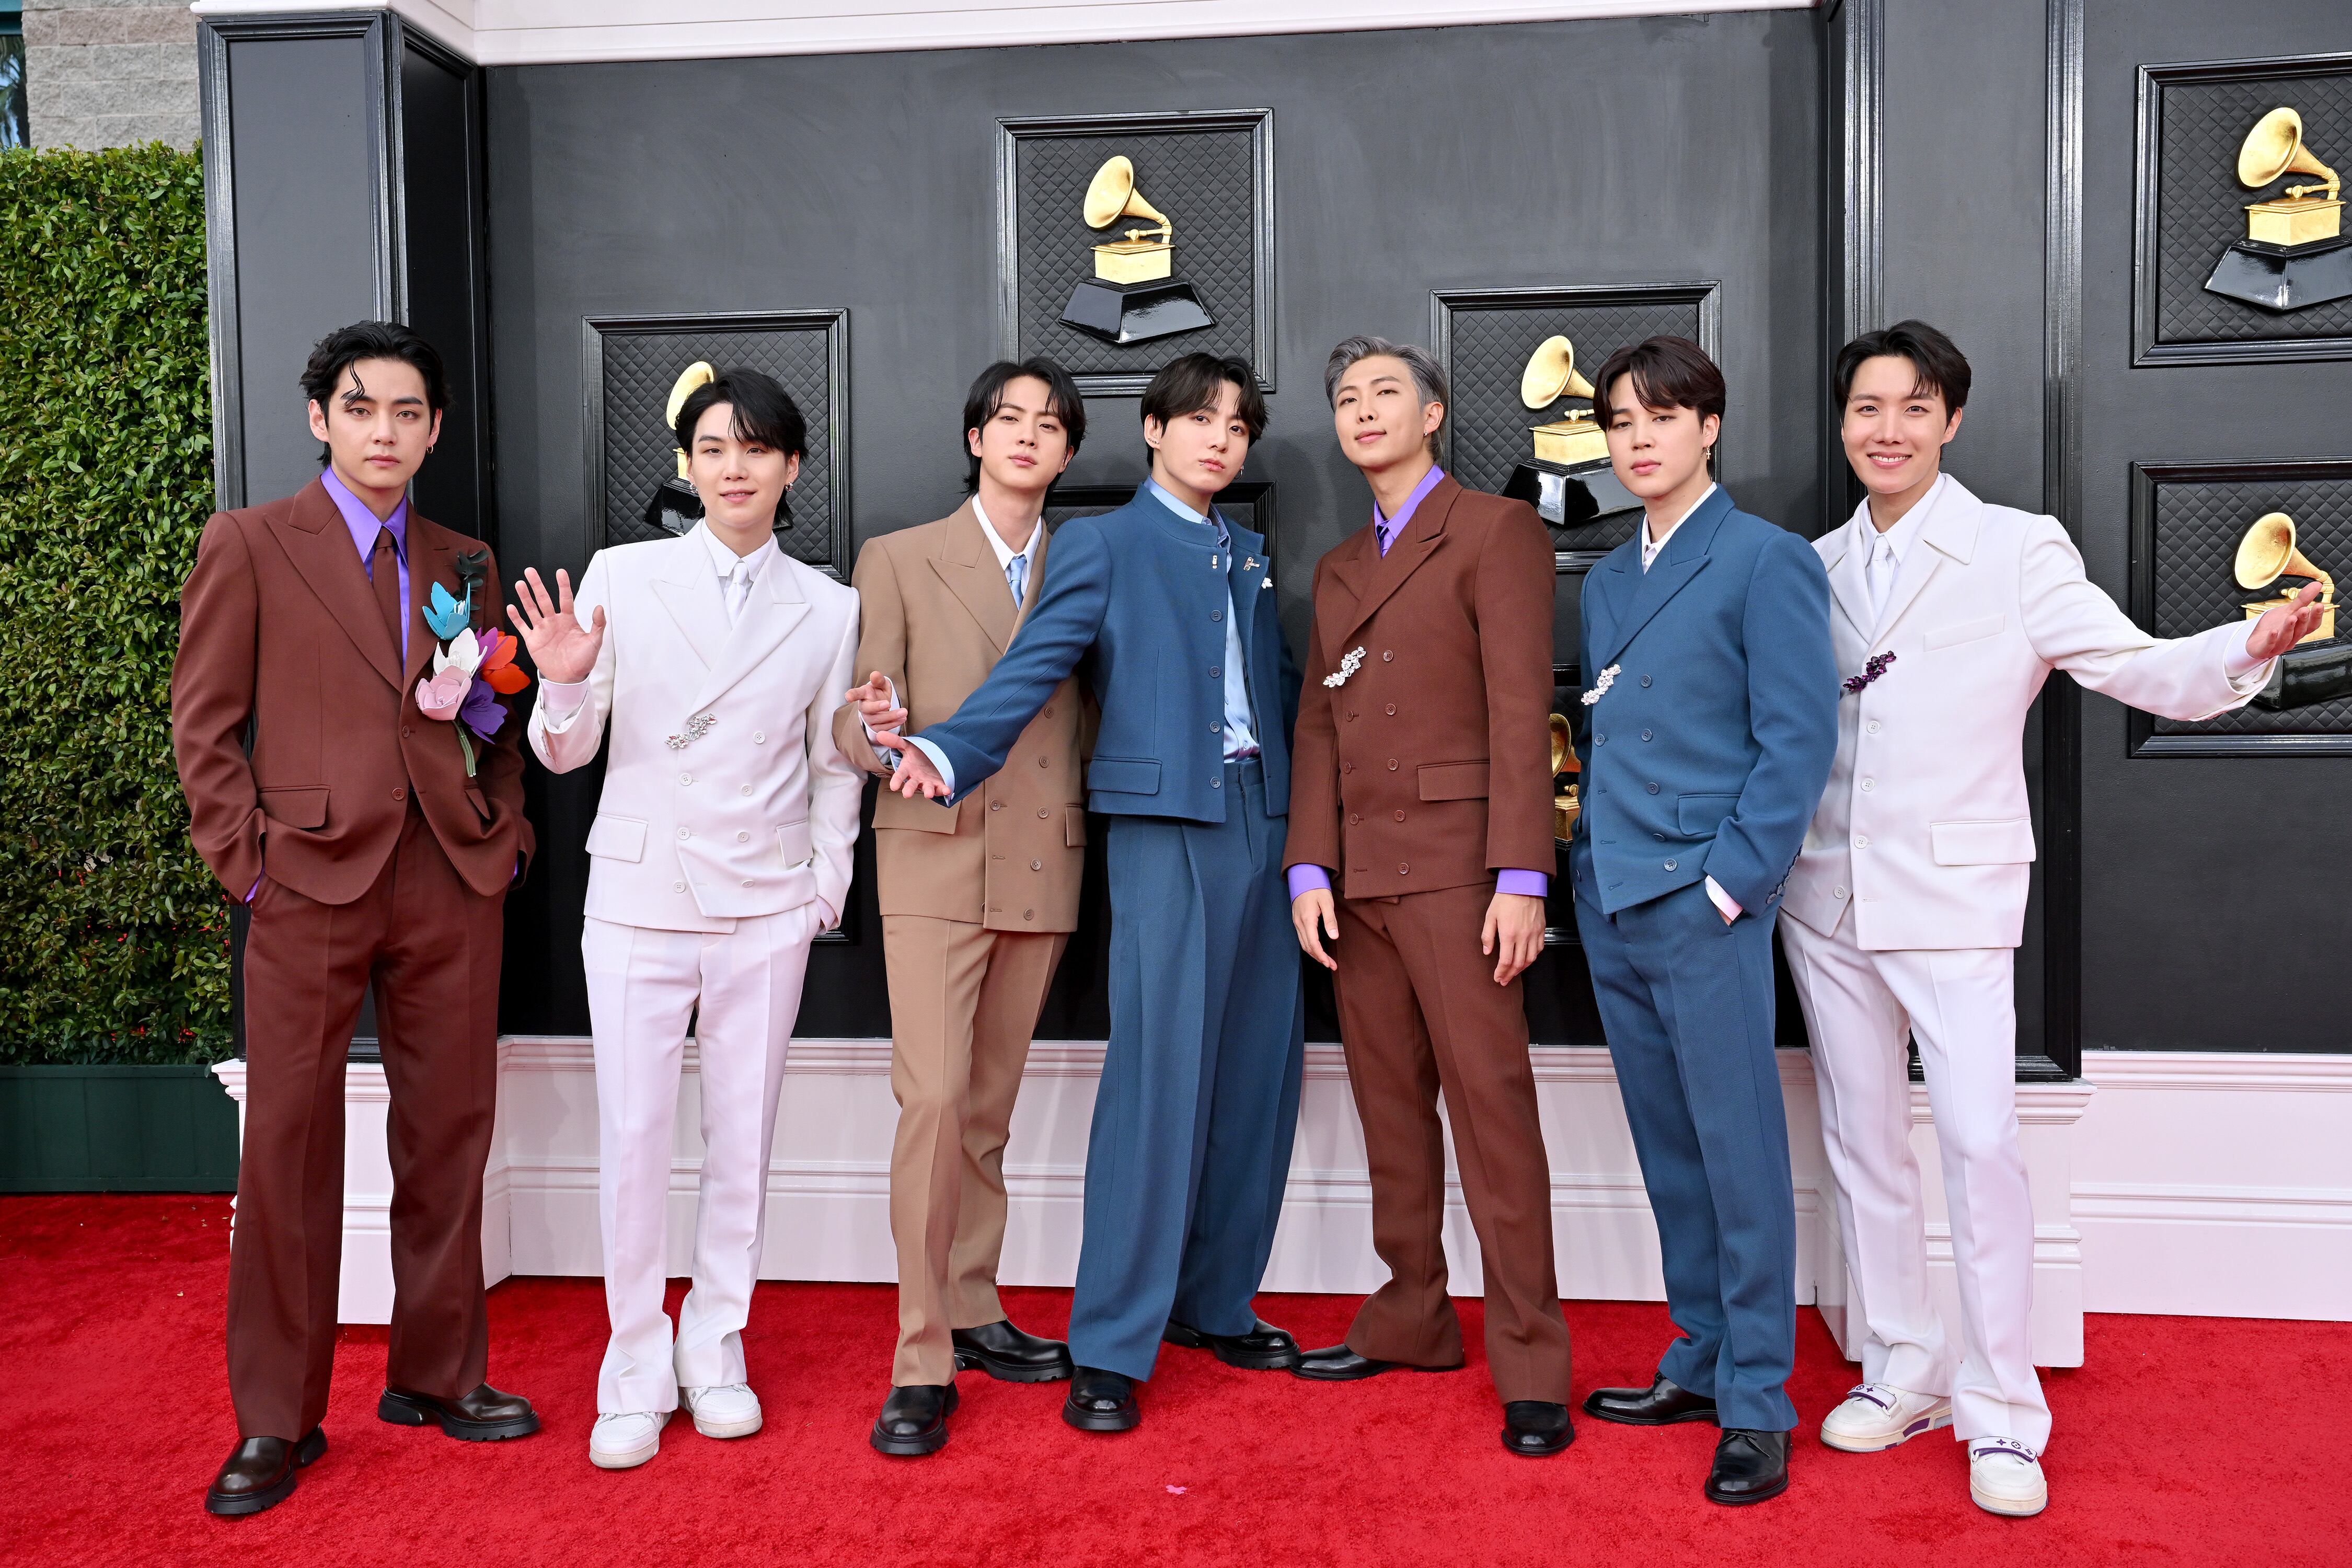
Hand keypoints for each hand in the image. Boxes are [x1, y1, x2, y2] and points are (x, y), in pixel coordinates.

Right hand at [508, 567, 606, 684]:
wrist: (569, 678)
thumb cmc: (583, 660)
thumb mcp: (594, 642)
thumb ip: (598, 625)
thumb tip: (599, 607)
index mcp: (568, 620)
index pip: (565, 598)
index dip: (563, 585)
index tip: (560, 572)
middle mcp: (553, 621)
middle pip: (543, 600)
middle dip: (537, 585)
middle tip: (530, 571)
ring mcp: (542, 630)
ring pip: (531, 609)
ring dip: (525, 597)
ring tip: (520, 584)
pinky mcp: (532, 640)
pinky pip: (522, 626)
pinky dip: (516, 617)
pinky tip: (511, 607)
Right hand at [844, 670, 906, 731]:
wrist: (884, 706)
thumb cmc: (879, 693)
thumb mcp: (881, 684)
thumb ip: (878, 680)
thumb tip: (875, 674)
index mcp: (863, 694)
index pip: (855, 693)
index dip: (851, 695)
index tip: (848, 697)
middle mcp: (864, 708)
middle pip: (867, 709)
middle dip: (877, 707)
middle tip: (888, 703)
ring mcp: (868, 719)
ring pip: (877, 720)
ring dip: (891, 716)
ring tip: (904, 712)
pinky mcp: (875, 728)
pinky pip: (883, 728)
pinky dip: (893, 724)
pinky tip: (902, 719)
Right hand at [871, 731, 949, 798]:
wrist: (932, 758)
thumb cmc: (917, 754)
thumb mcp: (907, 746)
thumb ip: (895, 741)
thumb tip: (879, 734)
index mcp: (907, 769)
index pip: (899, 775)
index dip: (896, 781)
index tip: (894, 787)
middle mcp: (916, 778)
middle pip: (911, 785)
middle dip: (909, 789)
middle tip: (906, 794)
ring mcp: (927, 782)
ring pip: (926, 788)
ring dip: (928, 791)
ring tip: (928, 794)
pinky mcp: (938, 784)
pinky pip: (940, 788)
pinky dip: (943, 790)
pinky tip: (947, 790)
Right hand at [1292, 888, 1338, 970]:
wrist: (1303, 876)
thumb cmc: (1317, 888)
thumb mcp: (1327, 902)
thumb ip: (1330, 920)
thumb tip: (1334, 937)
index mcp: (1307, 919)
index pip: (1313, 944)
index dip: (1321, 956)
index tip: (1329, 963)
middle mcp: (1299, 923)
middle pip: (1307, 947)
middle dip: (1319, 958)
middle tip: (1331, 965)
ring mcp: (1296, 922)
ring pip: (1303, 943)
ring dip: (1314, 954)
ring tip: (1326, 960)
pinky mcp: (1296, 920)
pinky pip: (1302, 938)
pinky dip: (1310, 946)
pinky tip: (1317, 949)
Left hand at [1482, 891, 1544, 984]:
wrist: (1523, 884)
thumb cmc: (1504, 899)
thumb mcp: (1490, 916)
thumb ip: (1488, 936)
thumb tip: (1487, 952)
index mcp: (1509, 934)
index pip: (1506, 961)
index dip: (1501, 972)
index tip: (1497, 978)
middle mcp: (1523, 937)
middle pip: (1519, 964)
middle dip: (1510, 975)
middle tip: (1504, 980)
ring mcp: (1534, 934)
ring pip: (1530, 959)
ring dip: (1522, 969)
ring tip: (1513, 973)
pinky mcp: (1541, 929)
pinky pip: (1539, 949)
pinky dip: (1532, 958)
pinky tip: (1526, 960)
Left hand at [2246, 580, 2326, 661]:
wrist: (2253, 636)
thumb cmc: (2274, 625)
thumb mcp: (2288, 610)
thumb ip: (2302, 599)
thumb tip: (2317, 585)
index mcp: (2298, 630)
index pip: (2311, 625)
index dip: (2316, 616)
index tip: (2319, 605)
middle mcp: (2291, 639)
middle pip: (2300, 631)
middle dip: (2303, 620)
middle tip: (2304, 610)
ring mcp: (2278, 646)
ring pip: (2286, 638)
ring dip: (2289, 628)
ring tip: (2291, 618)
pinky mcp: (2264, 650)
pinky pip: (2269, 645)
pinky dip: (2272, 639)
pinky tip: (2273, 631)